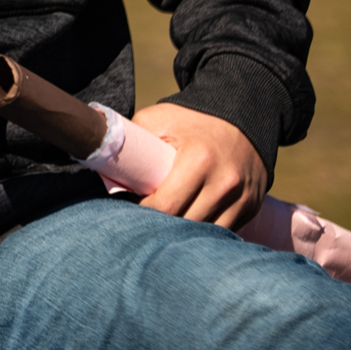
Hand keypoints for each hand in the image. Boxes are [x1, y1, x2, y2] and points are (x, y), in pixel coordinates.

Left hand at [131, 102, 267, 229]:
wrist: (242, 114)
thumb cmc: (190, 119)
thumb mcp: (158, 119)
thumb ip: (131, 139)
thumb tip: (99, 160)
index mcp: (199, 160)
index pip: (166, 206)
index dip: (142, 214)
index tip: (128, 212)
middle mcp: (226, 182)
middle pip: (186, 224)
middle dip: (161, 227)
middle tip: (142, 223)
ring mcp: (243, 197)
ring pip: (206, 233)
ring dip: (184, 235)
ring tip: (164, 228)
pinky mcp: (251, 206)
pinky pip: (225, 231)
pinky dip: (205, 233)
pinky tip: (188, 228)